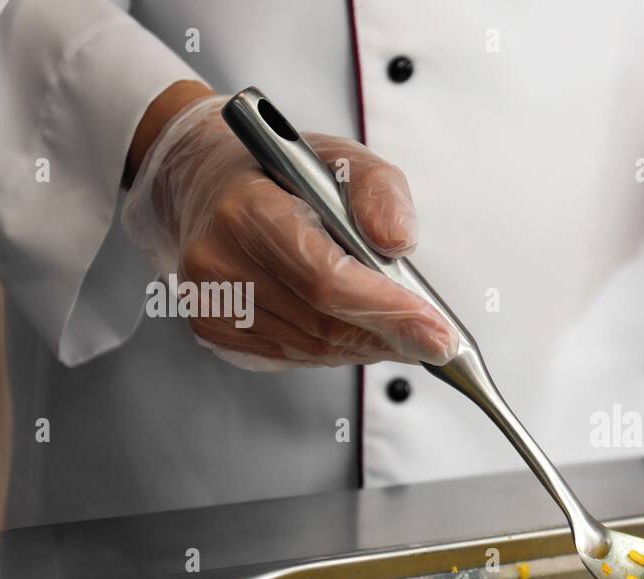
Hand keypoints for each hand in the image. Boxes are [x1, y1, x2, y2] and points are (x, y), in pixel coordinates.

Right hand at [121, 87, 454, 368]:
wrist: (206, 184)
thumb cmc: (280, 173)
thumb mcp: (342, 158)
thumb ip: (380, 191)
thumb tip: (398, 242)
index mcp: (247, 210)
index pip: (325, 279)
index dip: (387, 311)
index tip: (437, 333)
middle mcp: (219, 260)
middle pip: (324, 323)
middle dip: (391, 336)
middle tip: (436, 340)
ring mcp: (211, 302)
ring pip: (314, 347)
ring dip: (368, 346)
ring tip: (404, 332)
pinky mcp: (213, 329)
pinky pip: (293, 356)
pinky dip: (336, 349)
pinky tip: (357, 331)